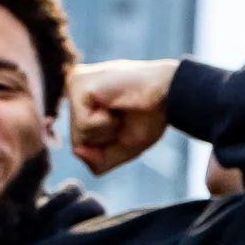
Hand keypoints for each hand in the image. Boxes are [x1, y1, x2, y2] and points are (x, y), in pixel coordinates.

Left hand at [66, 59, 178, 175]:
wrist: (170, 91)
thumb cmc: (150, 115)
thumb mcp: (122, 148)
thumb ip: (97, 160)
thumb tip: (76, 151)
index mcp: (82, 102)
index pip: (82, 145)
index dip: (108, 144)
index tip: (125, 121)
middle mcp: (73, 90)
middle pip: (78, 142)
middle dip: (107, 139)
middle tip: (124, 115)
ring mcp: (73, 85)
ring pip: (78, 135)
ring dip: (107, 130)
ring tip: (120, 108)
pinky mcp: (78, 84)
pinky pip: (83, 124)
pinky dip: (105, 122)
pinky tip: (115, 104)